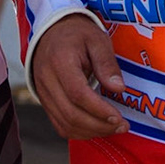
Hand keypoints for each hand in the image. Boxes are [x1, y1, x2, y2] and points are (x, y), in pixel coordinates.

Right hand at [30, 15, 128, 138]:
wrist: (51, 31)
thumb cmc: (77, 34)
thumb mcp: (97, 40)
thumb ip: (107, 63)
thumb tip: (119, 89)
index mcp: (60, 61)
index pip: (77, 93)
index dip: (99, 110)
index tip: (119, 117)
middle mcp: (47, 80)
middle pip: (70, 114)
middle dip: (99, 126)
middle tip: (122, 126)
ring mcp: (43, 93)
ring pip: (64, 123)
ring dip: (90, 132)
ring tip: (113, 129)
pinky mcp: (44, 102)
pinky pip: (59, 124)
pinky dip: (79, 132)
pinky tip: (96, 128)